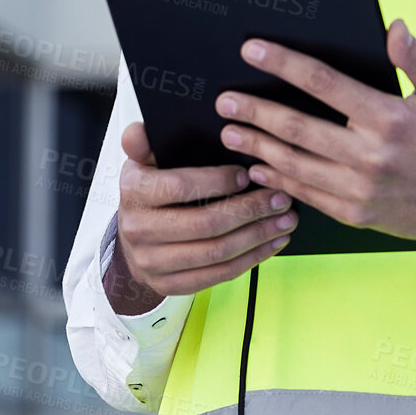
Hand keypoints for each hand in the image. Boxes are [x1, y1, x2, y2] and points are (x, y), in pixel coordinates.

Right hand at [103, 122, 296, 314]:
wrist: (131, 238)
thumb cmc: (148, 191)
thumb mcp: (142, 159)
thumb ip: (143, 140)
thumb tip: (142, 130)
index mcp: (133, 191)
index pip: (181, 186)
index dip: (218, 182)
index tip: (248, 175)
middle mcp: (138, 229)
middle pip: (205, 224)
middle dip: (250, 210)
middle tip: (280, 198)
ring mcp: (152, 262)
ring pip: (216, 253)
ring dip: (257, 236)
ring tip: (284, 220)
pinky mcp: (169, 284)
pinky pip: (218, 275)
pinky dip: (251, 259)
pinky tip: (271, 243)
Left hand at [216, 19, 415, 259]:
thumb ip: (415, 58)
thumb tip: (393, 26)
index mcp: (390, 118)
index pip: (323, 83)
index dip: (283, 63)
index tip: (252, 49)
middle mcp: (371, 156)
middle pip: (297, 129)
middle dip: (254, 111)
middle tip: (224, 99)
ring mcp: (361, 190)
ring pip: (295, 165)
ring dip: (257, 148)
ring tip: (230, 132)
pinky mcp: (357, 215)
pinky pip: (307, 195)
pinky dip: (279, 181)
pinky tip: (258, 169)